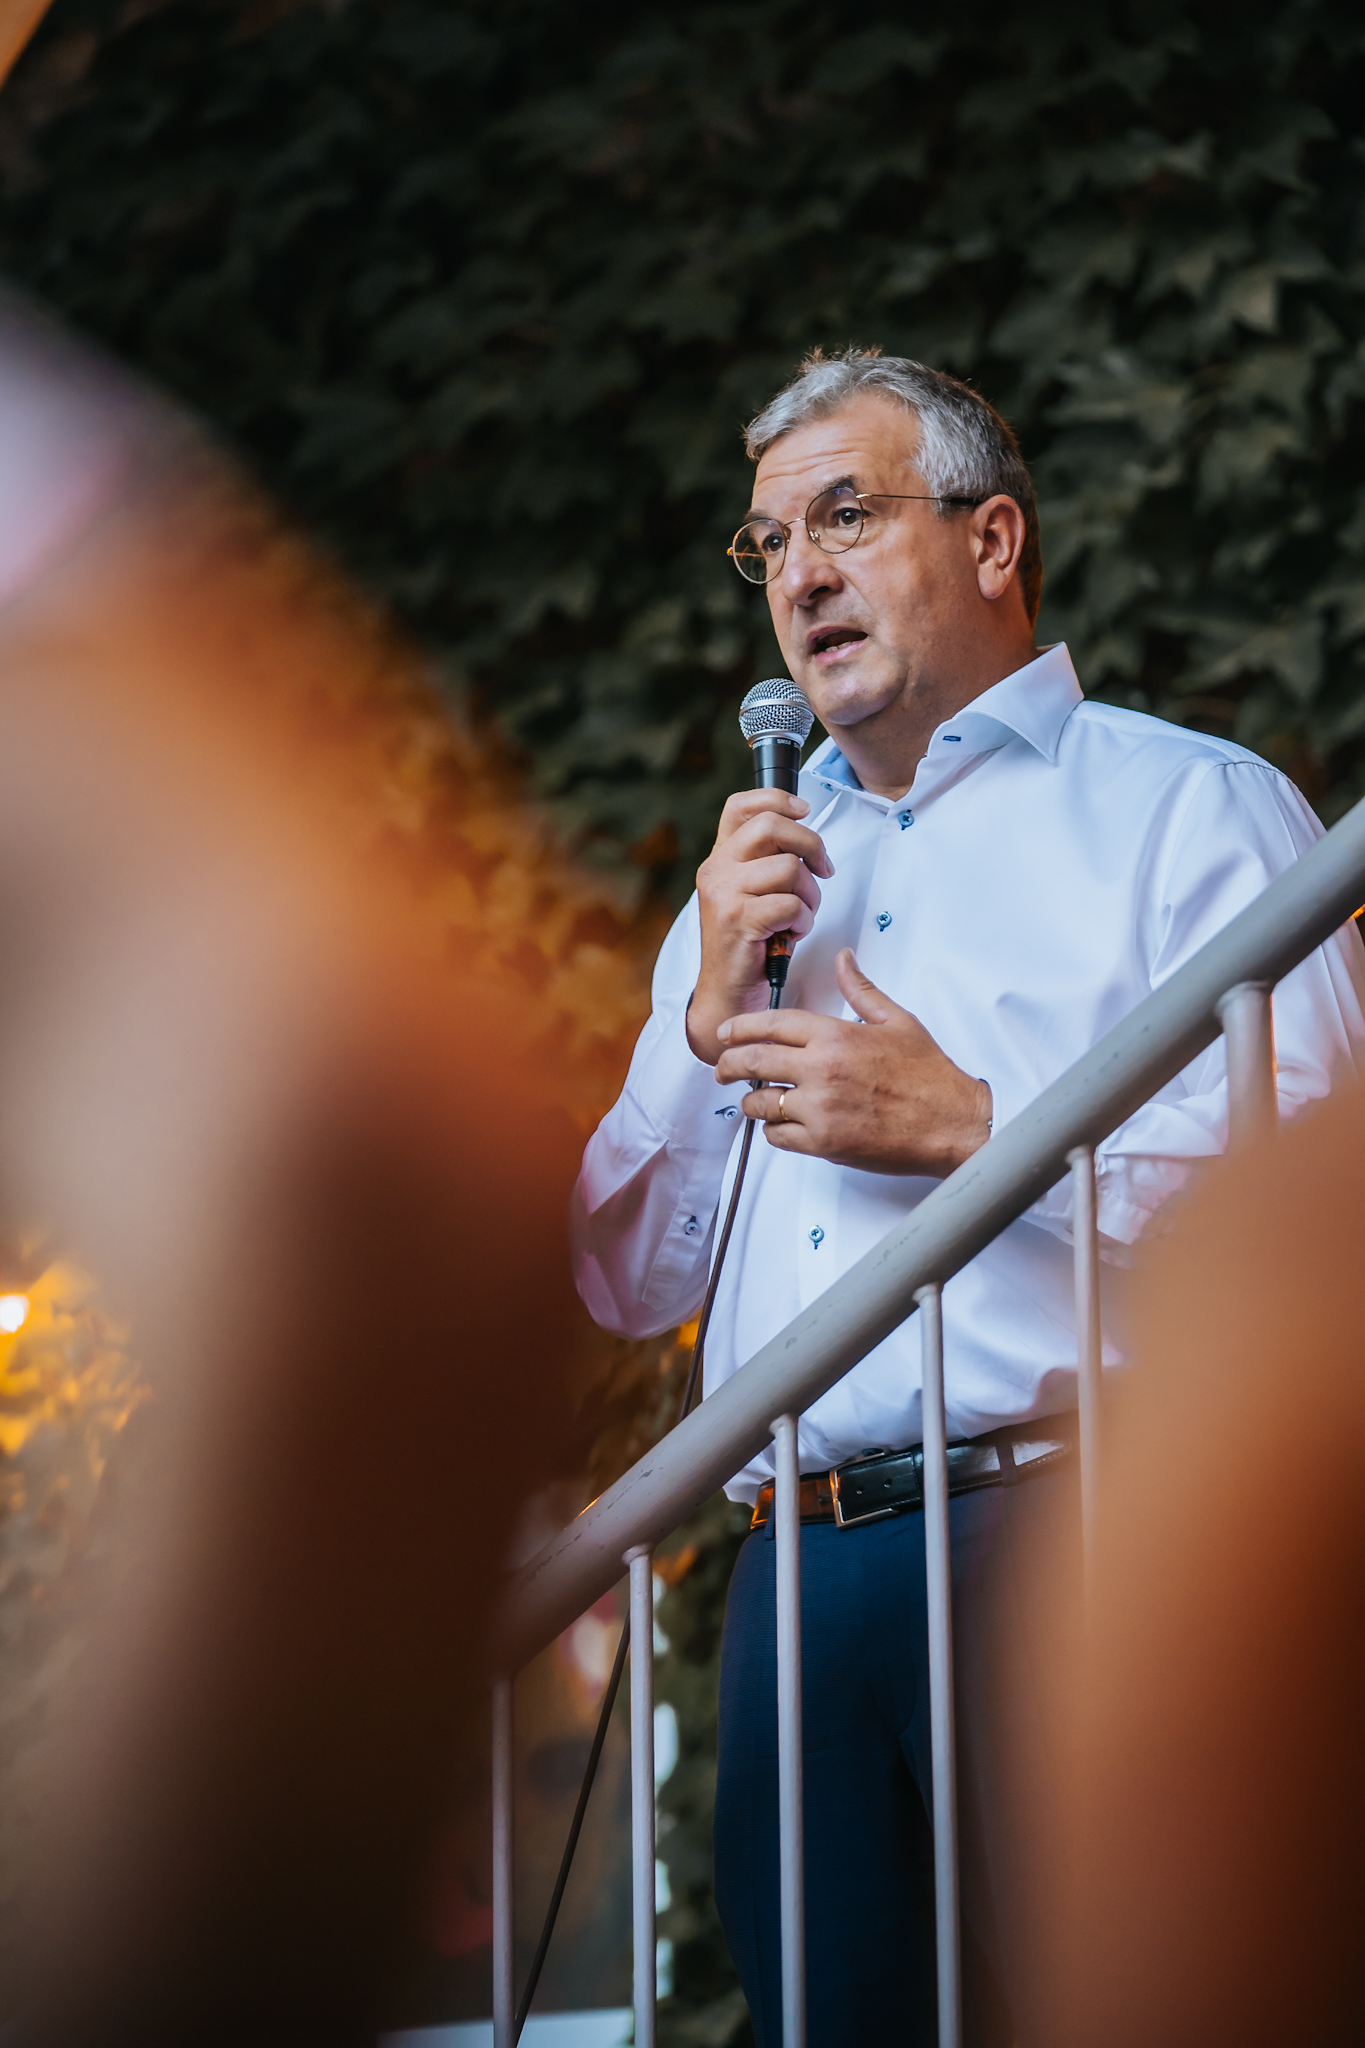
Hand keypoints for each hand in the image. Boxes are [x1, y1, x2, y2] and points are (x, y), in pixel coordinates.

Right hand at [686, 788, 834, 1064]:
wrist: (727, 995)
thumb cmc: (750, 945)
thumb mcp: (752, 894)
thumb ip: (767, 863)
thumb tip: (806, 841)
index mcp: (719, 858)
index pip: (740, 805)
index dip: (777, 798)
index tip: (805, 811)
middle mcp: (715, 870)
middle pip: (771, 826)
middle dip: (810, 844)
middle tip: (822, 868)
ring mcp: (724, 894)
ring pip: (789, 869)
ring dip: (809, 895)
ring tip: (800, 917)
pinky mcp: (738, 920)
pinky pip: (791, 904)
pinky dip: (803, 922)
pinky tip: (791, 935)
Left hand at [713, 948, 992, 1175]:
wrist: (952, 1122)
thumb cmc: (929, 1076)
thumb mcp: (896, 1021)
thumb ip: (861, 990)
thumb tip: (843, 960)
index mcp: (835, 1036)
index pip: (770, 1025)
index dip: (740, 1028)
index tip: (725, 1033)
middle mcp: (821, 1069)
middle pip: (753, 1062)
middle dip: (728, 1065)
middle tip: (721, 1070)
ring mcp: (820, 1108)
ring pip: (760, 1103)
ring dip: (751, 1102)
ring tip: (753, 1101)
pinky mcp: (824, 1142)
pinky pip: (778, 1137)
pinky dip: (773, 1131)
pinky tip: (780, 1126)